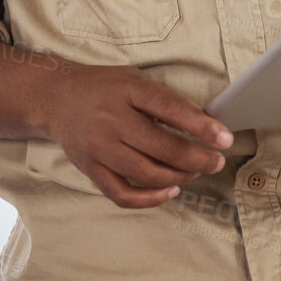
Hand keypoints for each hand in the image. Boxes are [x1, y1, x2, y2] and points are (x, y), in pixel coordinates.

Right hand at [43, 65, 233, 208]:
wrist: (55, 98)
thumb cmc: (104, 88)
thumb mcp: (135, 80)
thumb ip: (165, 101)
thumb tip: (205, 126)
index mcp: (128, 91)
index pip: (172, 109)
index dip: (203, 127)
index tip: (226, 139)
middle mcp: (112, 120)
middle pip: (164, 148)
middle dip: (199, 159)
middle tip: (217, 161)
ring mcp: (100, 148)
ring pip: (148, 174)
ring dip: (180, 177)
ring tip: (195, 171)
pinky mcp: (90, 170)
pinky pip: (123, 194)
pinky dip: (150, 199)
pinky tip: (170, 191)